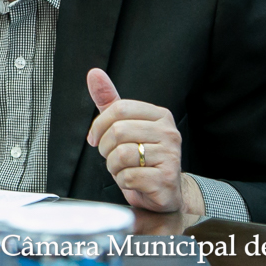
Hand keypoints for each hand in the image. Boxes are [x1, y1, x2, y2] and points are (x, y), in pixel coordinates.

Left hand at [86, 67, 187, 212]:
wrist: (165, 191)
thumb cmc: (142, 157)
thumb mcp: (124, 125)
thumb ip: (109, 100)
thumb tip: (94, 74)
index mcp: (159, 115)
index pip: (120, 108)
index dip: (99, 124)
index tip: (95, 137)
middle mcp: (169, 132)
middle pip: (118, 131)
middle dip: (105, 148)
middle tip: (111, 156)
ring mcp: (170, 155)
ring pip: (122, 155)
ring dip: (113, 166)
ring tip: (122, 168)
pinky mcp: (167, 178)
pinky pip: (129, 176)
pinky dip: (123, 181)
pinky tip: (133, 180)